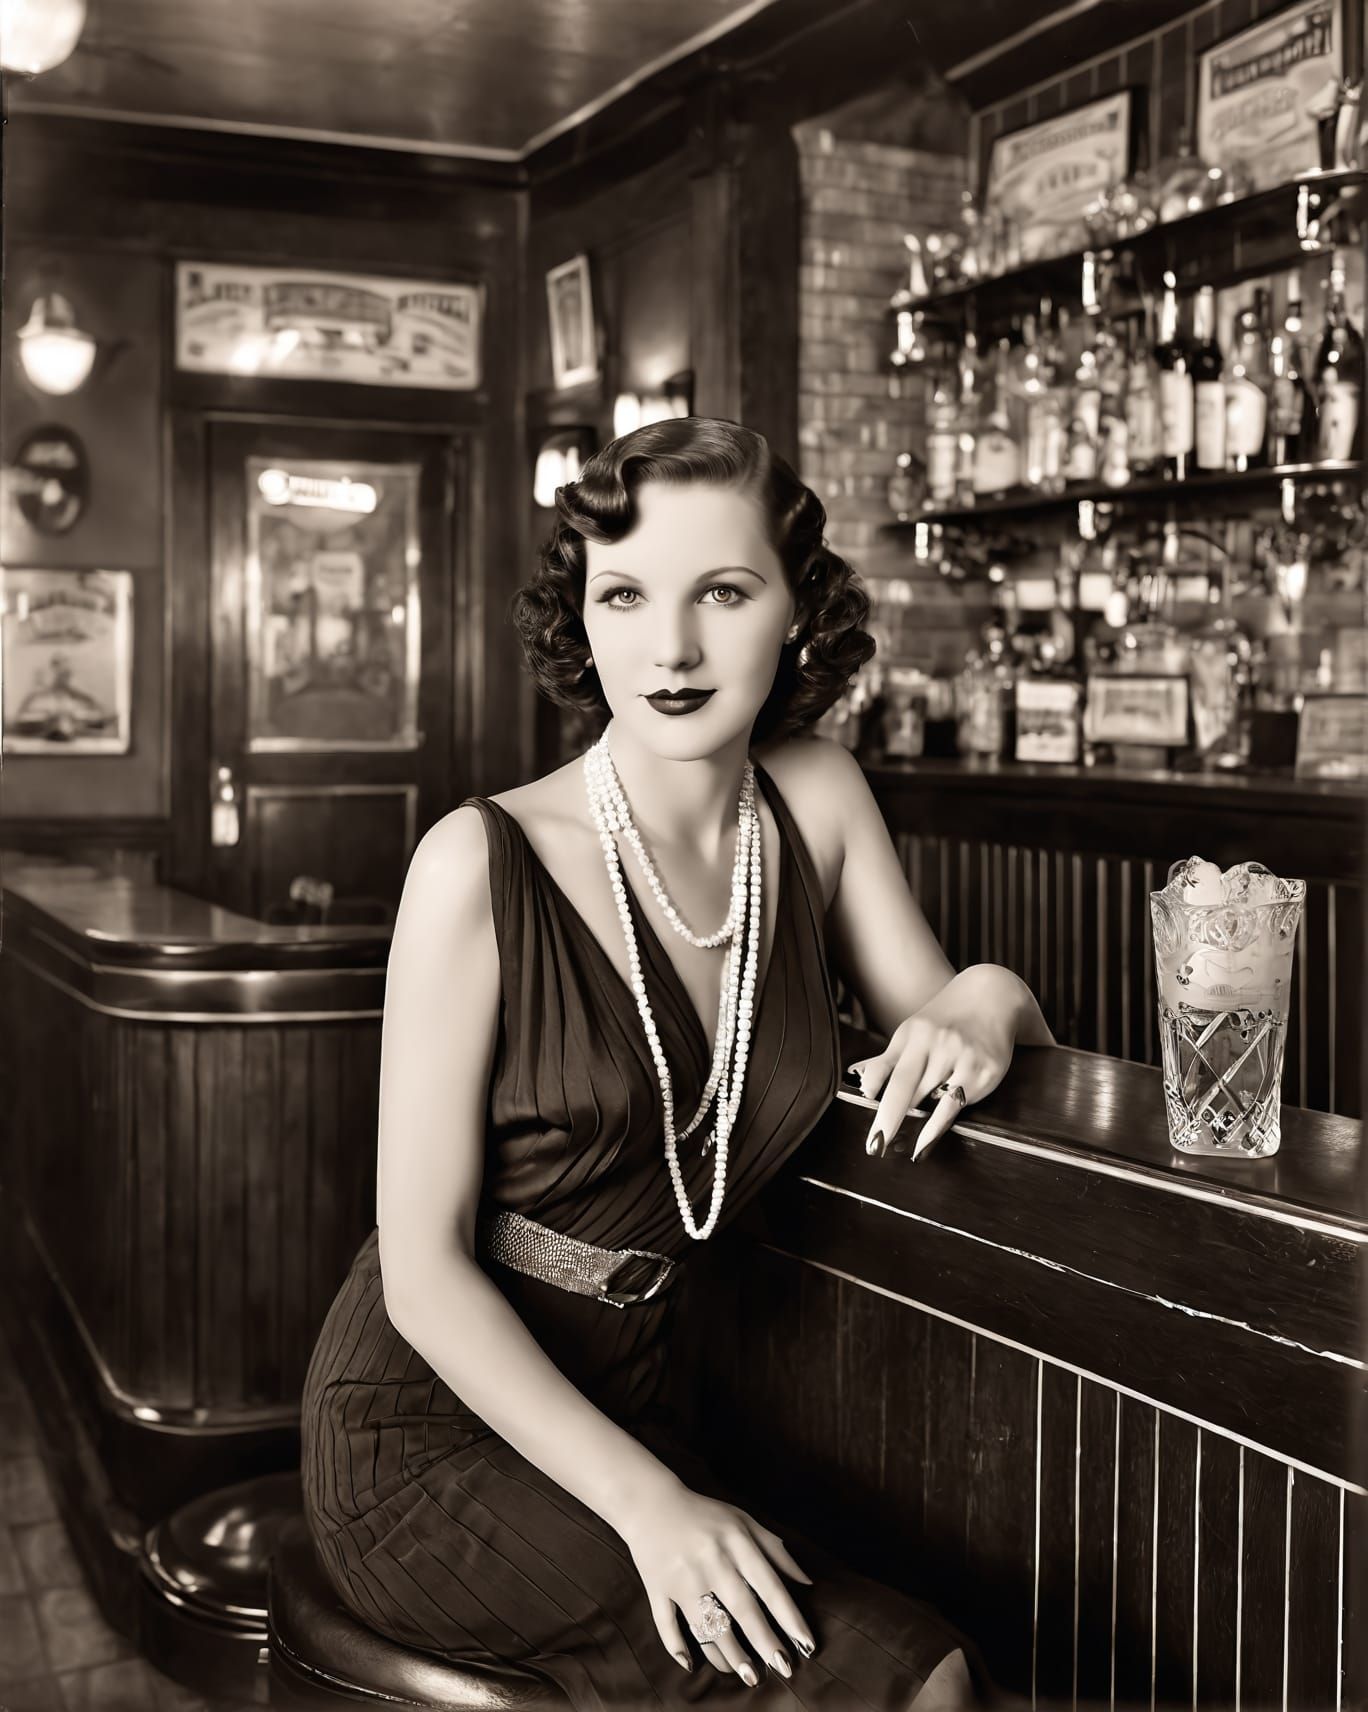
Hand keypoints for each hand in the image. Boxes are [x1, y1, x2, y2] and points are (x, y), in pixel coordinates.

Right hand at [616, 1480, 815, 1683]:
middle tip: (783, 1669)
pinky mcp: (656, 1588)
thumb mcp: (743, 1522)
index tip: (807, 1644)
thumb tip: (807, 1582)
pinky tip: (692, 1665)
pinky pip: (666, 1624)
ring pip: (708, 1625)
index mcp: (736, 1542)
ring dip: (729, 1654)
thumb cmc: (705, 1515)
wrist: (650, 1502)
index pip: (769, 1585)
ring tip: (749, 1675)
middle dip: (765, 1642)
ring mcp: (682, 1577)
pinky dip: (677, 1647)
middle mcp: (711, 1561)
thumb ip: (775, 1551)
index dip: (789, 1617)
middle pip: (742, 1609)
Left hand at [848, 1008, 1012, 1158]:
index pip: (885, 1069)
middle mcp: (936, 1042)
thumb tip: (856, 1076)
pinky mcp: (986, 1070)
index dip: (872, 1093)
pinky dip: (938, 1125)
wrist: (992, 997)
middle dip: (889, 1118)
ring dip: (915, 1122)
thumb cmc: (944, 1021)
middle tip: (875, 1145)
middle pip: (907, 1086)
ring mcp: (962, 1055)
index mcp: (912, 1033)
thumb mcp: (912, 1032)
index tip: (860, 1115)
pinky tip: (925, 1141)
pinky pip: (956, 1104)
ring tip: (900, 1146)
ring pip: (931, 1098)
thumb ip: (887, 1060)